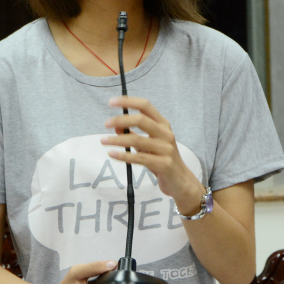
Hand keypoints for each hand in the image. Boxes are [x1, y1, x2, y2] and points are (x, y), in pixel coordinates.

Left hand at [100, 96, 202, 213]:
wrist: (180, 181)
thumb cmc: (162, 159)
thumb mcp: (148, 143)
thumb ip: (133, 133)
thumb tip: (115, 125)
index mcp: (163, 124)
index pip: (145, 106)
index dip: (128, 102)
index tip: (112, 102)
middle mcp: (166, 133)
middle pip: (141, 120)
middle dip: (121, 120)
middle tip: (105, 124)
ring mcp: (166, 149)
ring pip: (137, 140)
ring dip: (117, 140)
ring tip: (103, 141)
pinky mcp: (164, 164)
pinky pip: (139, 158)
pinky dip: (123, 155)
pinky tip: (112, 154)